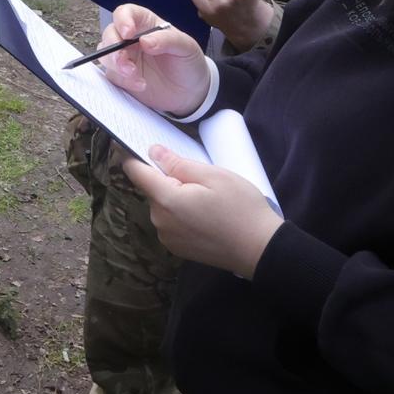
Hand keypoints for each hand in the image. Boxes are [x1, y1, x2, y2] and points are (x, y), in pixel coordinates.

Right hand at [97, 3, 210, 115]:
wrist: (190, 94)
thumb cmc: (188, 63)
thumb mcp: (187, 47)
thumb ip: (168, 40)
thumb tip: (145, 41)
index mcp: (146, 23)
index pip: (126, 13)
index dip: (122, 20)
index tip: (127, 33)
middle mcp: (131, 38)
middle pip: (110, 33)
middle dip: (114, 47)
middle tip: (126, 62)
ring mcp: (124, 57)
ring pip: (105, 54)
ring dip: (117, 65)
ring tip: (136, 76)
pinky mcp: (121, 76)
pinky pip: (111, 75)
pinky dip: (122, 80)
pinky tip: (140, 85)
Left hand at [122, 145, 282, 278]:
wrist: (260, 250)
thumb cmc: (241, 209)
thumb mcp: (214, 176)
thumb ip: (178, 164)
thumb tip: (153, 152)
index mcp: (166, 200)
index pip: (135, 172)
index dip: (133, 155)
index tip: (133, 143)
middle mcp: (160, 221)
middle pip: (152, 189)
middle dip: (167, 178)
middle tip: (198, 177)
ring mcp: (167, 238)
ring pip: (162, 206)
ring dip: (175, 197)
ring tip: (207, 199)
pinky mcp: (177, 248)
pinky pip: (171, 222)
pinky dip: (181, 214)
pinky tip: (205, 215)